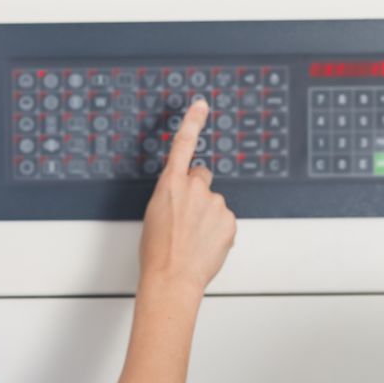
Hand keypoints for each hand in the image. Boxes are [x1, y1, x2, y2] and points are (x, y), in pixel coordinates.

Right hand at [138, 98, 235, 291]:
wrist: (172, 277)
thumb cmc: (157, 252)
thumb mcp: (155, 214)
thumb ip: (173, 197)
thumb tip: (185, 201)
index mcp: (170, 184)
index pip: (183, 143)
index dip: (193, 121)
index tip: (201, 105)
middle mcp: (194, 188)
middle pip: (203, 178)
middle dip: (198, 193)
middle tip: (188, 217)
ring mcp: (214, 203)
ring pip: (214, 204)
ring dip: (207, 217)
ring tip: (193, 239)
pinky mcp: (229, 220)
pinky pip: (225, 221)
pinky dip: (218, 232)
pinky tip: (205, 245)